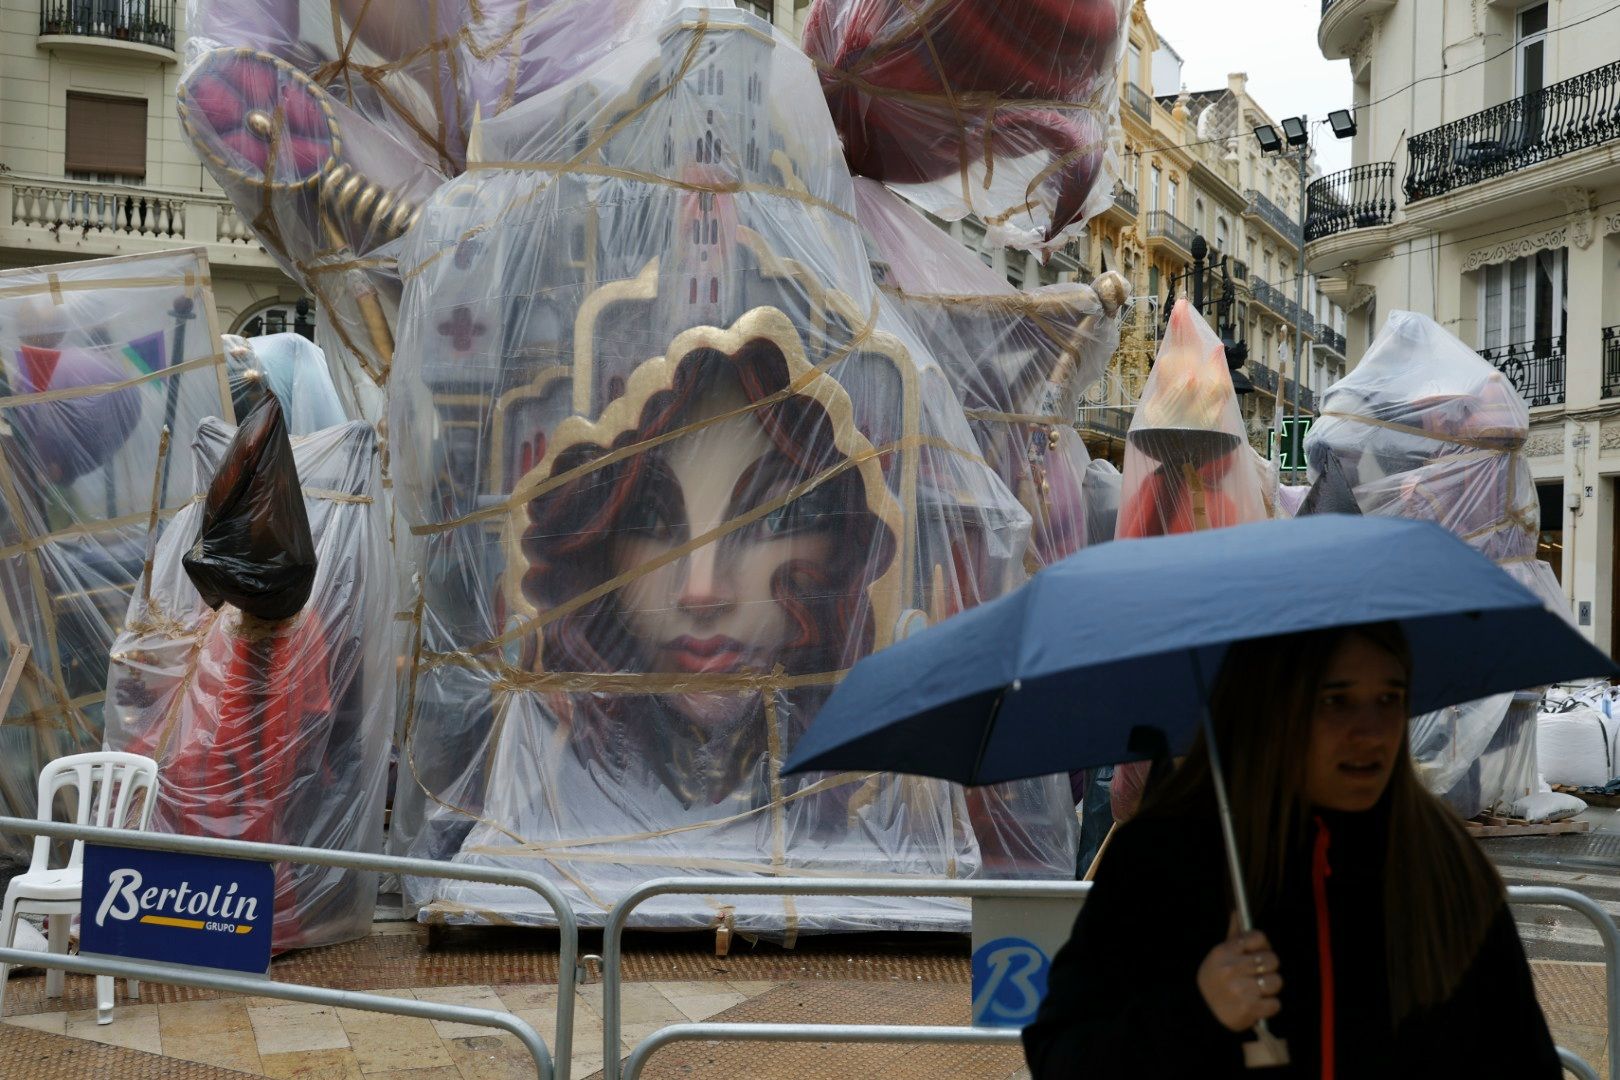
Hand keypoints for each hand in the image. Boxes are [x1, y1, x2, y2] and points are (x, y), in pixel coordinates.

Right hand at [1197, 916, 1282, 1032]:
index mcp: (1225, 952)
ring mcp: (1241, 989)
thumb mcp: (1219, 956)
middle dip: (1269, 968)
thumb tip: (1238, 913)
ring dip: (1270, 988)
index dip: (1263, 945)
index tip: (1258, 953)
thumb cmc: (1214, 980)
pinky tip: (1257, 1004)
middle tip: (1259, 975)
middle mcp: (1232, 968)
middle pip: (1272, 959)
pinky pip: (1275, 1003)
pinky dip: (1269, 1006)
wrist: (1202, 1012)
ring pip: (1276, 981)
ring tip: (1257, 991)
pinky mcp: (1249, 1009)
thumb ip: (1234, 936)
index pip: (1258, 937)